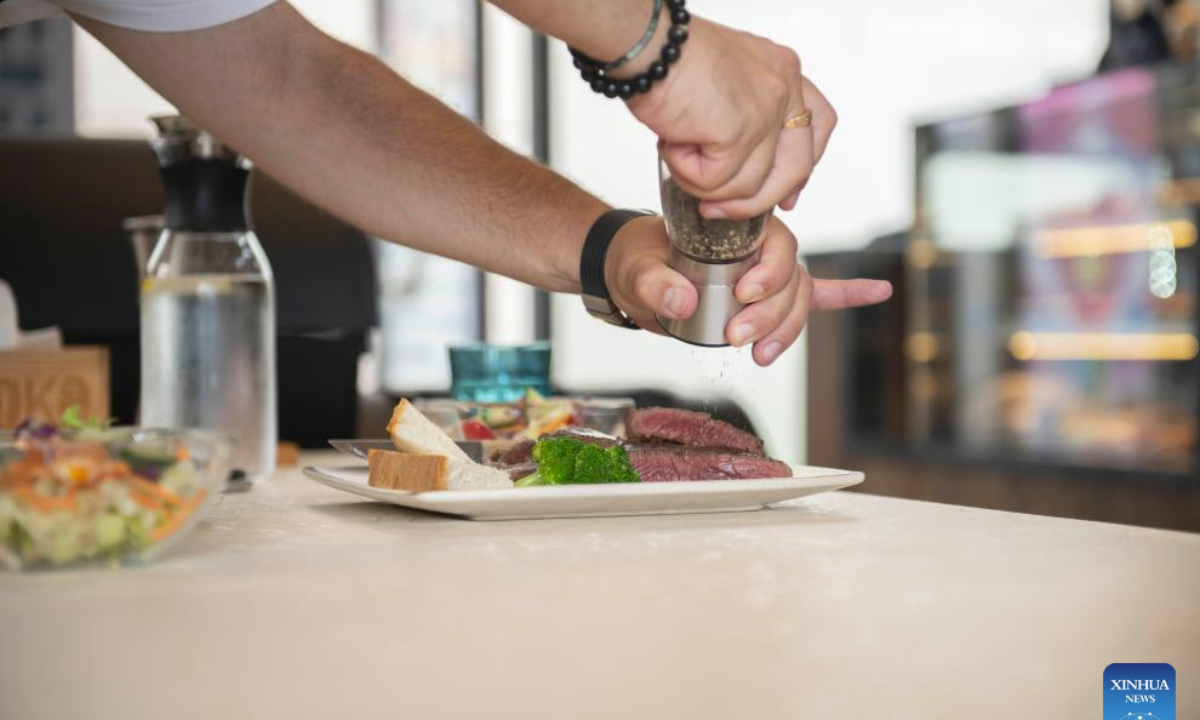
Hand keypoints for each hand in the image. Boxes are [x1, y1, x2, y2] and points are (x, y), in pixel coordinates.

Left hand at [605, 216, 892, 365]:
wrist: (631, 271)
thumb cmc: (635, 261)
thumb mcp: (635, 271)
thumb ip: (655, 285)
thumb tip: (683, 301)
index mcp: (736, 229)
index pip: (777, 247)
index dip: (769, 275)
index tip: (742, 298)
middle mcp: (758, 248)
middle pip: (793, 279)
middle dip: (772, 313)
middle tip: (738, 338)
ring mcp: (765, 273)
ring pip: (799, 299)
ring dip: (786, 329)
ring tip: (759, 355)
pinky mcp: (763, 297)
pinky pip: (815, 294)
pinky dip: (846, 295)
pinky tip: (878, 292)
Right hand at [626, 18, 834, 219]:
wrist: (647, 46)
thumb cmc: (669, 60)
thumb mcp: (723, 84)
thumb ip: (745, 118)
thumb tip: (745, 170)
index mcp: (783, 70)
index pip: (818, 125)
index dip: (803, 167)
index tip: (786, 196)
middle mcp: (783, 86)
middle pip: (796, 167)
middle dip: (759, 200)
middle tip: (721, 210)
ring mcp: (766, 109)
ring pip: (751, 185)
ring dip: (708, 186)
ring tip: (679, 158)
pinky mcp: (740, 131)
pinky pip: (718, 183)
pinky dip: (689, 175)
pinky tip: (673, 149)